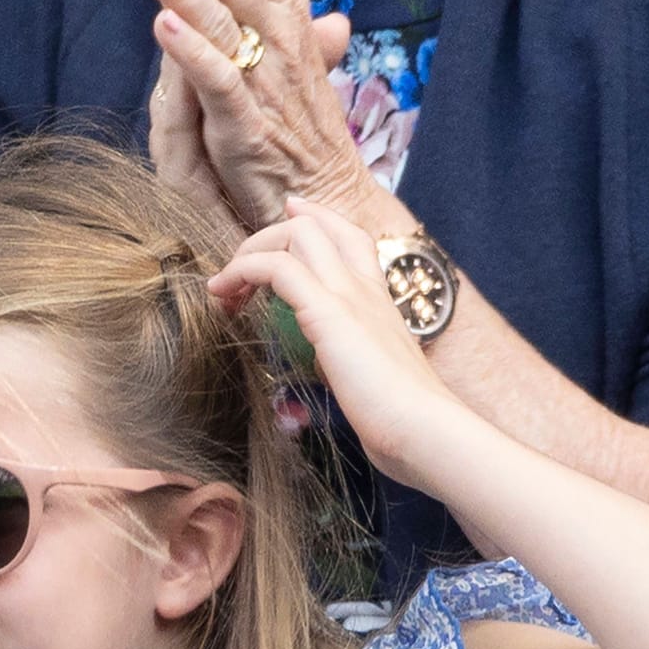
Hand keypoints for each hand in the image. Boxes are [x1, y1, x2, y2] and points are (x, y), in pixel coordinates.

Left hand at [135, 0, 383, 230]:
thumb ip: (285, 27)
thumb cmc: (303, 135)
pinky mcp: (248, 129)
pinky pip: (220, 83)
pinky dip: (193, 54)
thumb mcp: (296, 71)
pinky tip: (162, 27)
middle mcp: (282, 46)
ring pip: (225, 24)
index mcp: (289, 25)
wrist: (329, 202)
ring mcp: (266, 87)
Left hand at [208, 198, 470, 492]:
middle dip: (265, 238)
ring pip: (296, 234)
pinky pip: (278, 268)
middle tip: (235, 276)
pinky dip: (243, 269)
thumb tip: (316, 393)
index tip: (286, 216)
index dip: (315, 219)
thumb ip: (340, 373)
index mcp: (378, 301)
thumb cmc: (399, 421)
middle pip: (314, 226)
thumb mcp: (364, 384)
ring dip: (248, 252)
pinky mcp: (330, 314)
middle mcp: (365, 289)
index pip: (349, 237)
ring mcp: (350, 297)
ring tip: (223, 287)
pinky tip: (223, 293)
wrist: (424, 431)